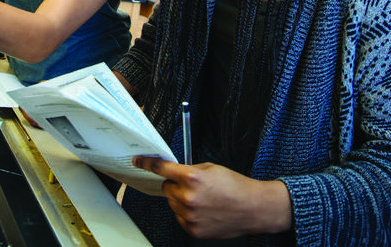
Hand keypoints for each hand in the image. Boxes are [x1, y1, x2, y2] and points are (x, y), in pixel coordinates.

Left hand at [131, 156, 291, 238]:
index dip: (147, 163)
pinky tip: (203, 210)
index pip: (161, 168)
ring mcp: (189, 215)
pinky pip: (180, 217)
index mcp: (191, 178)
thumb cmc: (235, 186)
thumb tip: (174, 172)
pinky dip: (187, 213)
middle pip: (166, 188)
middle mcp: (188, 197)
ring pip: (172, 203)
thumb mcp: (211, 168)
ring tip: (203, 199)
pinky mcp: (192, 229)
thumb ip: (189, 169)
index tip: (137, 161)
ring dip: (181, 199)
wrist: (253, 208)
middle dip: (175, 185)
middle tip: (193, 186)